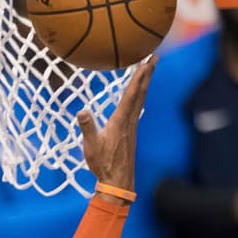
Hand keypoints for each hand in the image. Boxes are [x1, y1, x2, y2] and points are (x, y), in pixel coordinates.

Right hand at [78, 57, 155, 193]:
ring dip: (145, 83)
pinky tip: (138, 95)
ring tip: (149, 70)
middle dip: (147, 74)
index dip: (138, 78)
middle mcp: (130, 121)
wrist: (118, 180)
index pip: (130, 95)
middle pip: (141, 93)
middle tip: (155, 58)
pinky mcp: (131, 131)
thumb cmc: (103, 164)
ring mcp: (132, 126)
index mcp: (120, 121)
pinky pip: (137, 107)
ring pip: (141, 99)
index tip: (146, 62)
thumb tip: (82, 111)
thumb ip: (87, 128)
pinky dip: (139, 95)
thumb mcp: (91, 146)